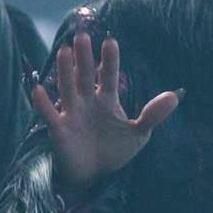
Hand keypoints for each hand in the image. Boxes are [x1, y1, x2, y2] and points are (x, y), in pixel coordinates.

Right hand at [29, 32, 179, 191]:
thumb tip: (175, 96)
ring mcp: (72, 113)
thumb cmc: (115, 151)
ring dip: (65, 71)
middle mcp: (88, 101)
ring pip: (67, 88)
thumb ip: (152, 115)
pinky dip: (43, 103)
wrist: (95, 176)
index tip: (110, 41)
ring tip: (63, 51)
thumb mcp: (138, 133)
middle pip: (85, 75)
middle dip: (84, 57)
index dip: (110, 60)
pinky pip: (49, 114)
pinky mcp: (59, 129)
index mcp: (107, 99)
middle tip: (82, 36)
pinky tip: (38, 89)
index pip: (109, 75)